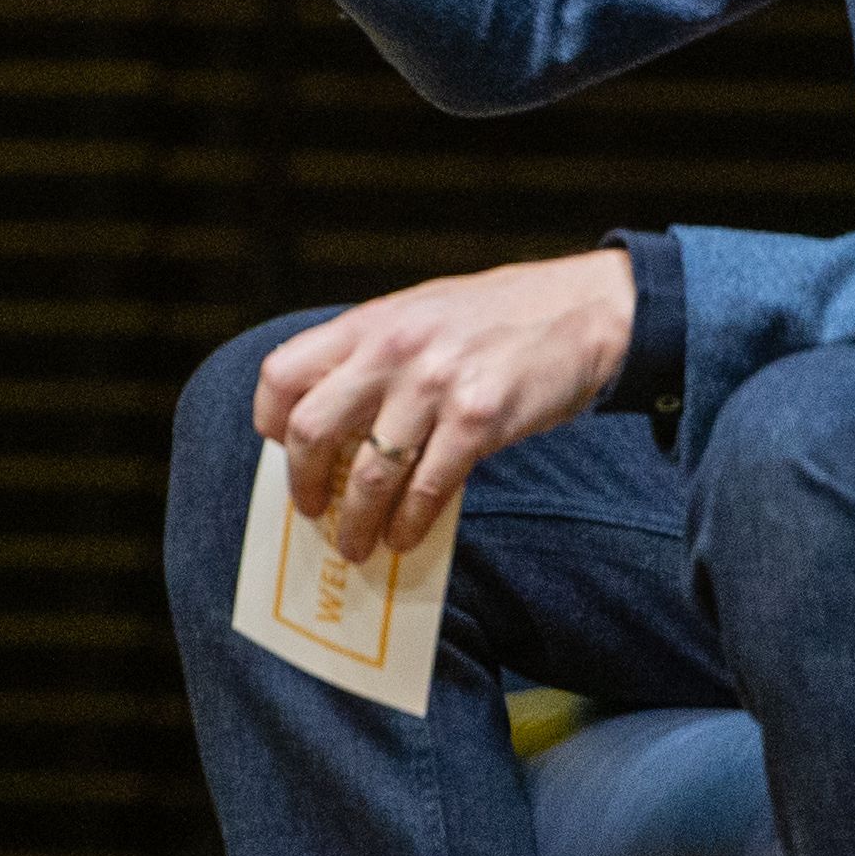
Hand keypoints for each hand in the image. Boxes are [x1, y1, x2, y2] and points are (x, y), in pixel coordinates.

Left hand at [257, 247, 637, 564]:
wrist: (585, 310)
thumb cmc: (498, 316)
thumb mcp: (420, 314)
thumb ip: (374, 355)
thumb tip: (336, 422)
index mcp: (370, 323)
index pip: (282, 373)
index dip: (269, 421)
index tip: (279, 450)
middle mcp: (393, 351)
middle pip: (310, 429)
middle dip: (303, 483)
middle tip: (311, 510)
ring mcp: (435, 386)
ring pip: (368, 474)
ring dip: (356, 522)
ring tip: (356, 546)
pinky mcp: (479, 419)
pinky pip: (426, 488)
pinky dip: (409, 524)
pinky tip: (406, 538)